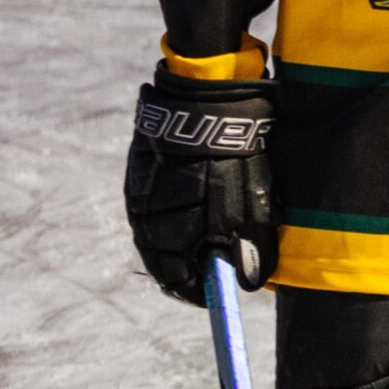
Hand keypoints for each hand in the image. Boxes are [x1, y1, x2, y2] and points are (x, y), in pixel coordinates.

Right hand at [124, 67, 277, 305]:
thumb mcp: (249, 205)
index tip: (218, 293)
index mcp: (165, 232)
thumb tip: (248, 283)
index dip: (198, 289)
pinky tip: (204, 194)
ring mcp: (140, 190)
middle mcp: (143, 216)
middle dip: (194, 260)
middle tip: (223, 260)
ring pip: (162, 227)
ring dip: (188, 232)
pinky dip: (183, 206)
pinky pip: (160, 200)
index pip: (175, 278)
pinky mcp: (143, 167)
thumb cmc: (233, 155)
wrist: (209, 95)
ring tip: (219, 224)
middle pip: (165, 254)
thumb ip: (247, 246)